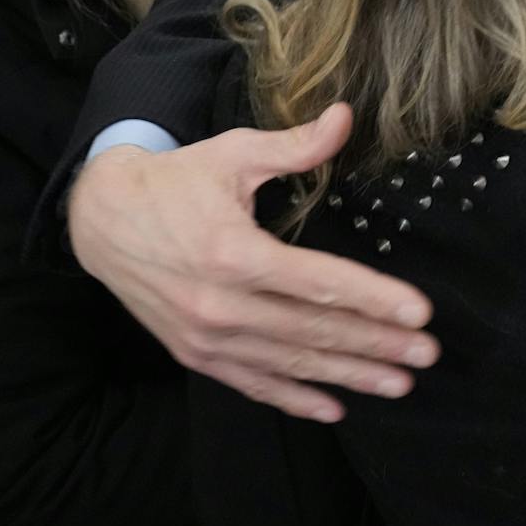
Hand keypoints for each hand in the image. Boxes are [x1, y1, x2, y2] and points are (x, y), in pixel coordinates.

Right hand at [68, 103, 437, 422]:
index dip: (373, 299)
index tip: (419, 313)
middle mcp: (220, 303)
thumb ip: (295, 145)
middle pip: (313, 331)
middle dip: (376, 345)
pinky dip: (292, 399)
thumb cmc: (175, 181)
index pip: (319, 283)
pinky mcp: (193, 353)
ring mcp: (205, 335)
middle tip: (426, 355)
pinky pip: (250, 383)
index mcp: (234, 253)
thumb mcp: (234, 153)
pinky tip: (333, 408)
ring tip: (398, 384)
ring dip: (347, 376)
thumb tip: (346, 117)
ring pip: (289, 363)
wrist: (99, 220)